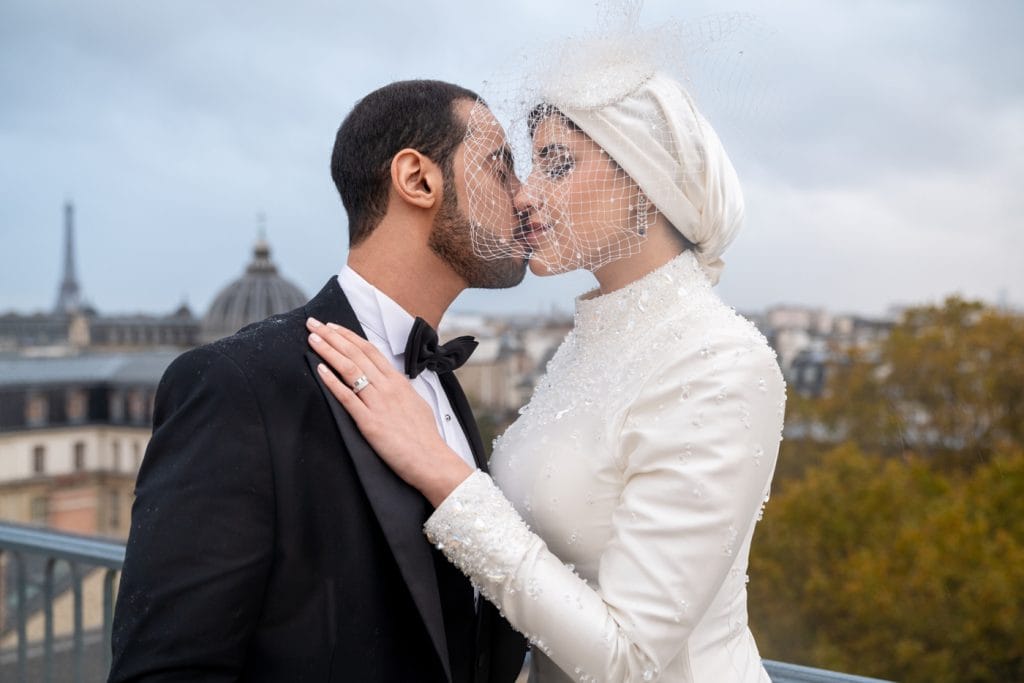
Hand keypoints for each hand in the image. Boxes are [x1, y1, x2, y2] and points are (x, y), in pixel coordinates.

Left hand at [306, 317, 473, 506]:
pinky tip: (320, 370)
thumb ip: (399, 390)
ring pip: (349, 369)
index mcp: (398, 381)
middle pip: (356, 354)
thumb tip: (390, 383)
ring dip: (328, 351)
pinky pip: (347, 397)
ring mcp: (378, 403)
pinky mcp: (369, 422)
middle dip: (332, 336)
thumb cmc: (424, 436)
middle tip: (314, 324)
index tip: (332, 326)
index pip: (370, 350)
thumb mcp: (415, 403)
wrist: (431, 459)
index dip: (348, 336)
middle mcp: (387, 387)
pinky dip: (332, 382)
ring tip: (312, 340)